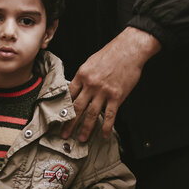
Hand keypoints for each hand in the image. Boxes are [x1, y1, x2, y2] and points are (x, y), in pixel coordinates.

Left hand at [64, 26, 160, 141]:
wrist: (129, 49)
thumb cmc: (112, 53)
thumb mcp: (91, 61)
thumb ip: (84, 76)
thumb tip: (78, 88)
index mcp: (82, 74)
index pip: (69, 95)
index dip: (64, 107)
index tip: (59, 117)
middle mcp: (90, 84)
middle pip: (77, 107)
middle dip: (70, 123)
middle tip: (64, 134)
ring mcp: (103, 91)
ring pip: (92, 114)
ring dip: (86, 128)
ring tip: (82, 139)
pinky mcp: (117, 96)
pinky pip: (110, 115)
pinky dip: (107, 127)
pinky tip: (105, 135)